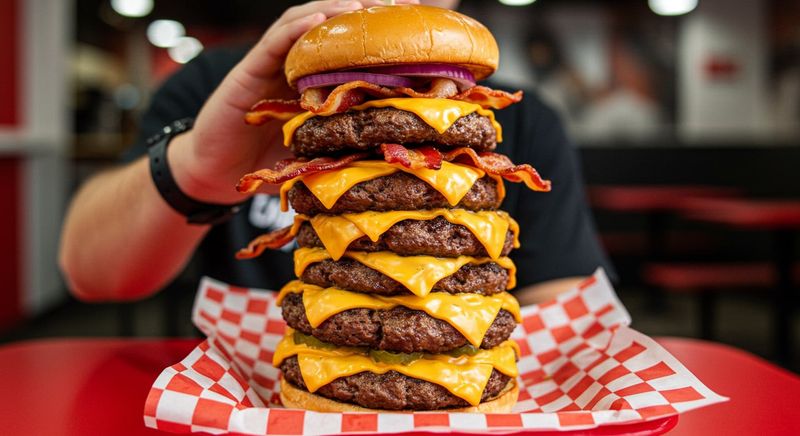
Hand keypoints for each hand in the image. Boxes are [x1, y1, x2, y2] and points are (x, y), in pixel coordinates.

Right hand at [169, 0, 419, 203]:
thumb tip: (391, 154)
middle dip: (366, 12)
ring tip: (363, 6)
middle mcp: (297, 65)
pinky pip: (274, 42)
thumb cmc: (267, 162)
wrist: (215, 171)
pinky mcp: (250, 69)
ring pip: (305, 23)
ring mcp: (273, 64)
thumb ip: (344, 144)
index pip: (352, 49)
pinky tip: (318, 19)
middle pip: (333, 27)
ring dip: (334, 11)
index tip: (413, 27)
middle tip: (399, 7)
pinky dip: (296, 27)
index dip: (380, 36)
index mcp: (317, 82)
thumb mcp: (317, 151)